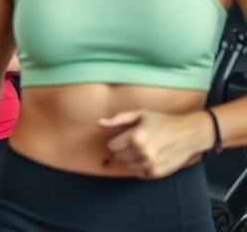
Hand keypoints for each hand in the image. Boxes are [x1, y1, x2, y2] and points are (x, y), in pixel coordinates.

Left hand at [98, 109, 213, 178]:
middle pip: (118, 157)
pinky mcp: (158, 173)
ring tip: (144, 148)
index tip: (126, 136)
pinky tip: (150, 156)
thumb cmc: (163, 121)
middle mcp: (142, 153)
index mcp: (135, 137)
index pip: (112, 147)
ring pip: (127, 166)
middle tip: (136, 142)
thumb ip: (117, 120)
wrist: (189, 133)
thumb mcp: (140, 114)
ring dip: (132, 159)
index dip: (117, 141)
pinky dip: (141, 167)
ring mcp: (150, 164)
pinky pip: (140, 173)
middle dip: (123, 150)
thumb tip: (99, 124)